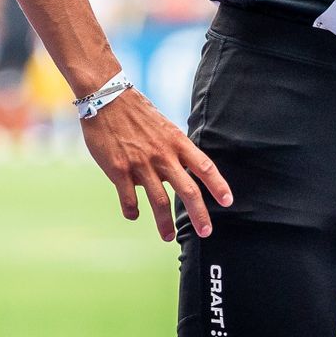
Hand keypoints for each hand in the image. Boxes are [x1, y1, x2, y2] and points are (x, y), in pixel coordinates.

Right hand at [79, 89, 232, 241]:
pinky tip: (134, 216)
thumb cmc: (138, 115)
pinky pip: (129, 199)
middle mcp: (163, 155)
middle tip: (206, 232)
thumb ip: (173, 151)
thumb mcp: (165, 128)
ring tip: (168, 237)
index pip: (205, 167)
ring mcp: (141, 164)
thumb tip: (178, 174)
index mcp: (178, 142)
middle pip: (187, 190)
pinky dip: (133, 211)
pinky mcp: (118, 170)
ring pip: (159, 201)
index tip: (228, 201)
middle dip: (198, 214)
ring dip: (165, 223)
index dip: (218, 185)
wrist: (107, 99)